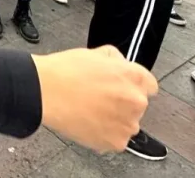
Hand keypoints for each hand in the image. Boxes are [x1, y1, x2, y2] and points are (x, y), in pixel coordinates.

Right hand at [33, 46, 157, 153]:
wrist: (45, 92)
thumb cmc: (65, 71)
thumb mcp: (95, 52)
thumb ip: (116, 59)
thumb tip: (120, 65)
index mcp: (134, 76)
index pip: (150, 85)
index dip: (133, 84)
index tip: (122, 87)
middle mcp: (136, 101)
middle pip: (137, 105)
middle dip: (122, 102)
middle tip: (98, 98)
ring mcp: (127, 124)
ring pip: (126, 123)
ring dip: (114, 119)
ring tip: (90, 111)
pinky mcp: (116, 142)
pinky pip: (115, 139)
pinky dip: (104, 134)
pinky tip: (87, 122)